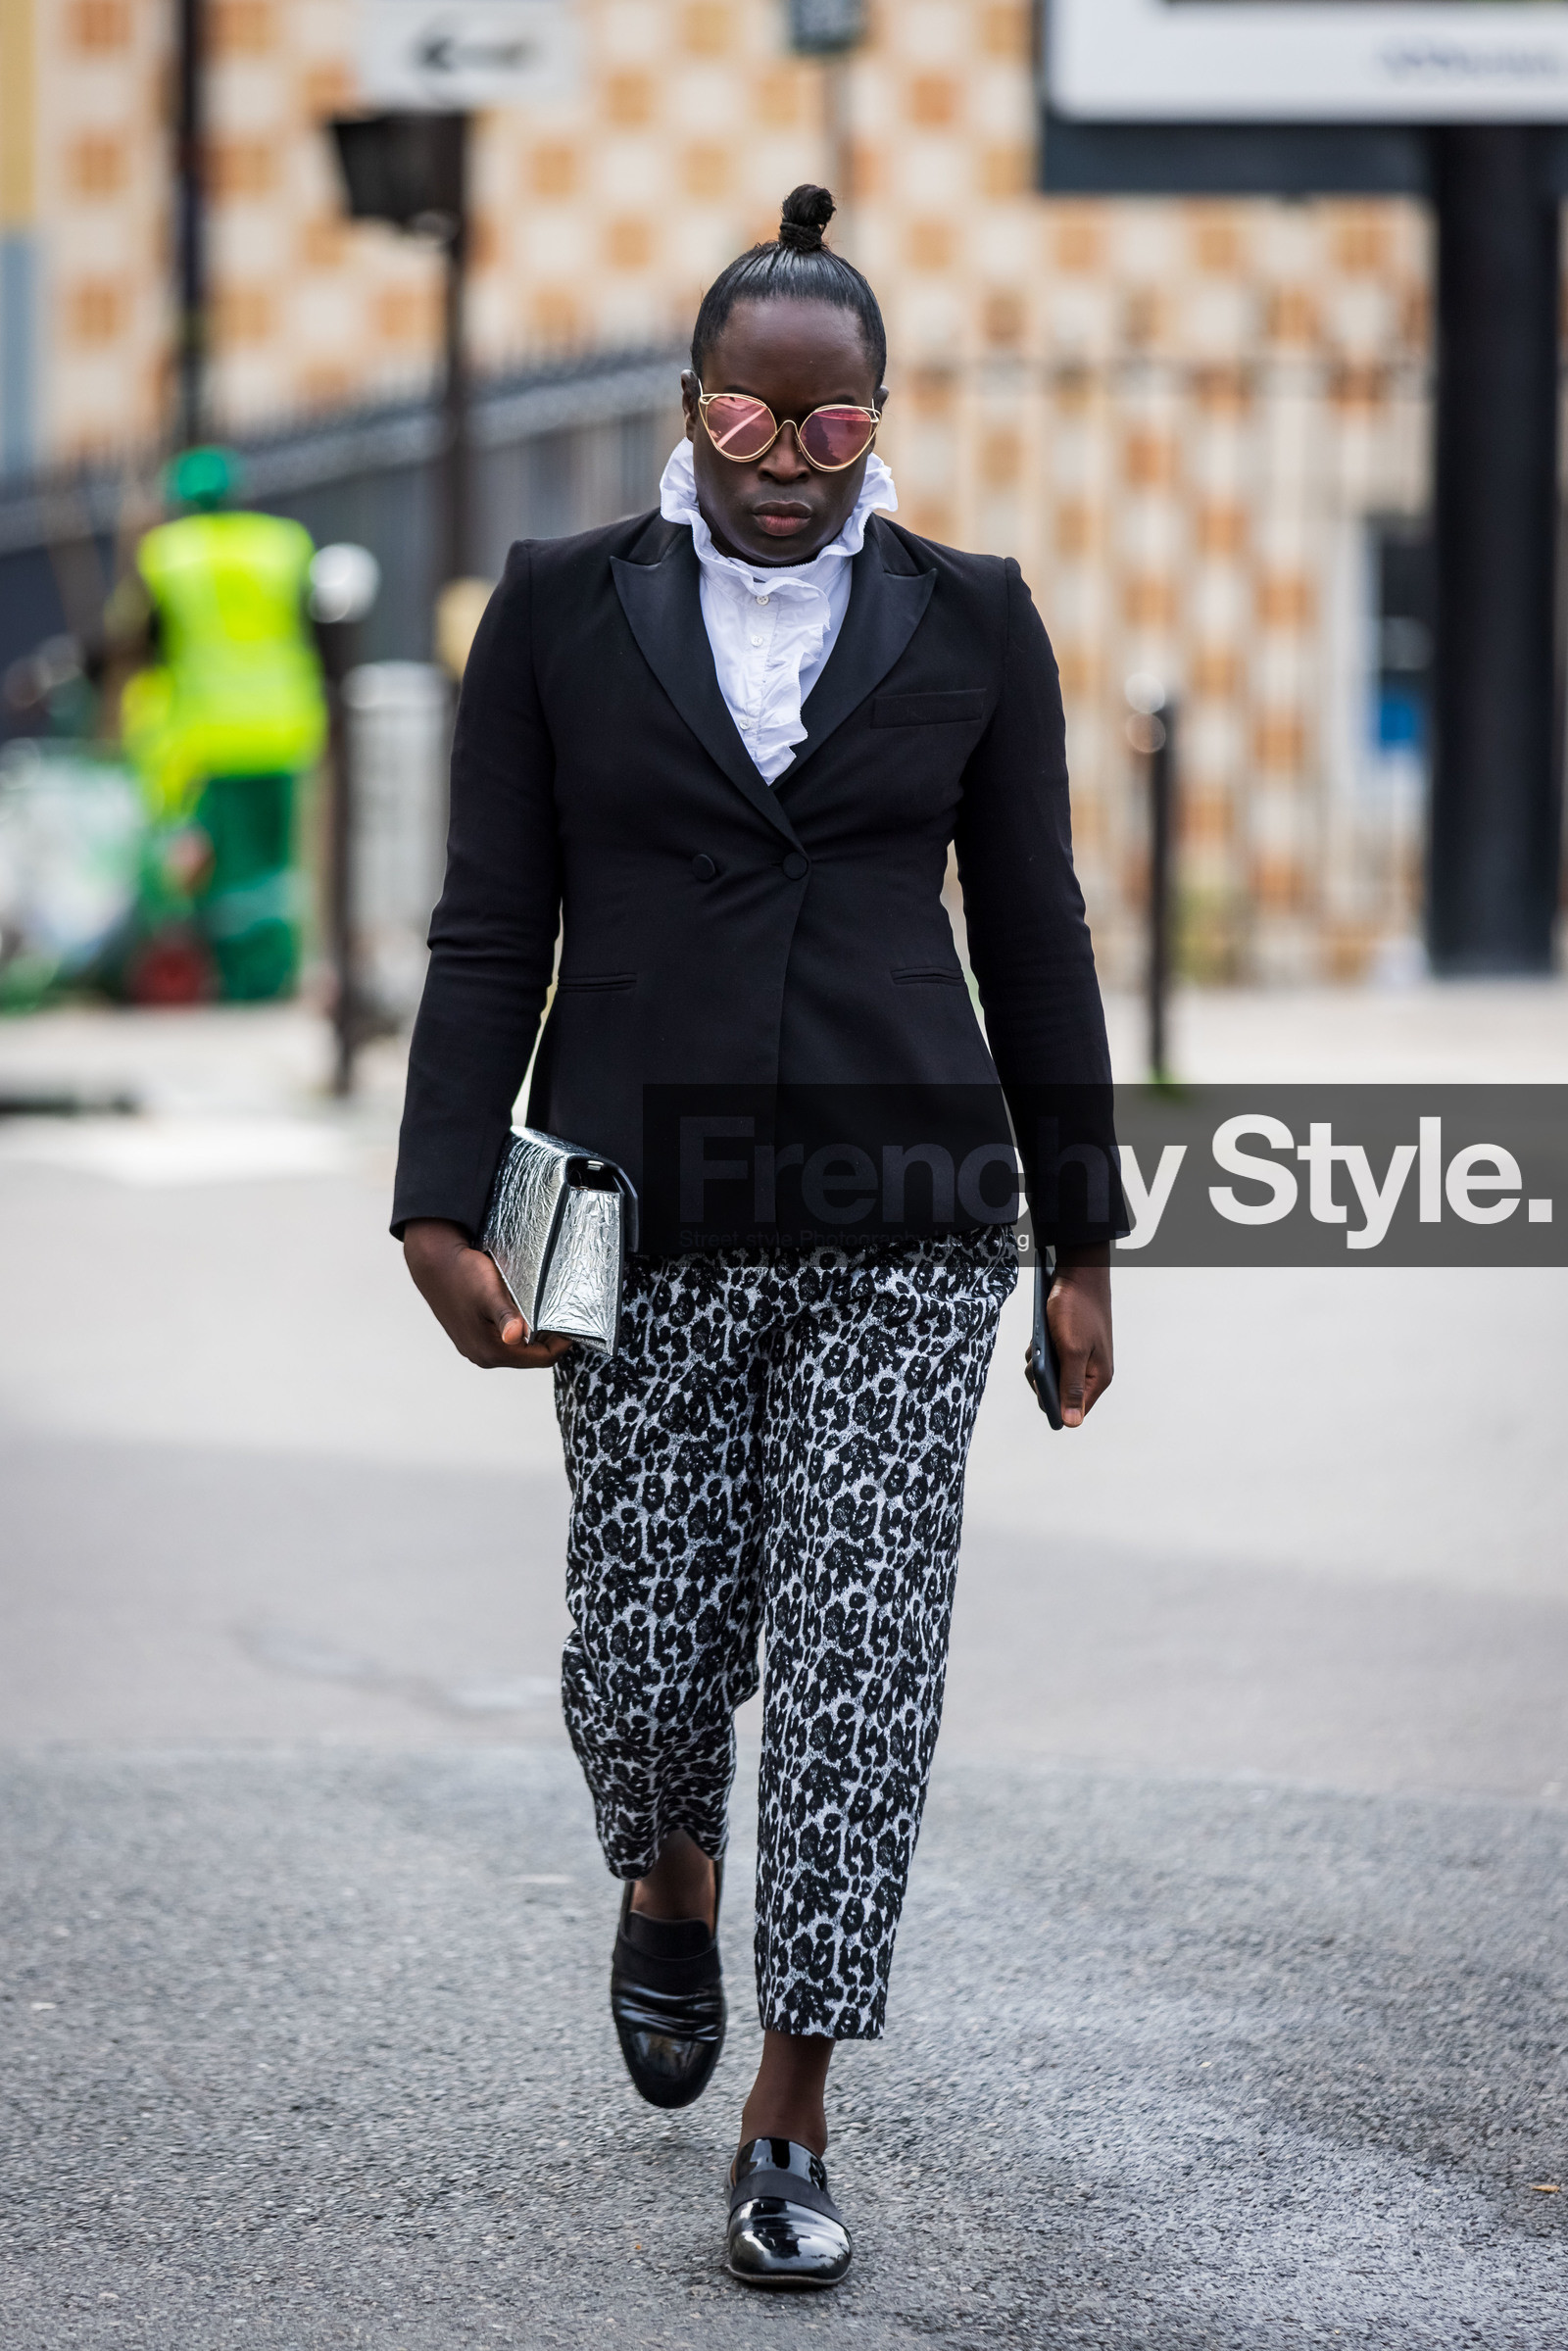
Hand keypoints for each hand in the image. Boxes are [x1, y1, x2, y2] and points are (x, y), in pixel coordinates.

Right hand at [402, 1218, 574, 1369]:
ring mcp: (475, 1349)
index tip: (572, 1325)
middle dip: (549, 1340)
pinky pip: (504, 1342)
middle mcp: (482, 1356)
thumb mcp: (490, 1292)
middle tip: (560, 1317)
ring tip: (544, 1313)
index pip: (541, 1359)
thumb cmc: (463, 1274)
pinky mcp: (471, 1338)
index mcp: (491, 1352)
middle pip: (530, 1357)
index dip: (561, 1343)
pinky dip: (518, 1331)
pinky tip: (522, 1311)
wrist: (433, 1263)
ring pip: (517, 1350)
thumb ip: (507, 1316)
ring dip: (534, 1335)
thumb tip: (516, 1337)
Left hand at [1046, 1249, 1112, 1427]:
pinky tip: (1040, 1336)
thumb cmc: (1077, 1310)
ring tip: (1041, 1343)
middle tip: (1040, 1358)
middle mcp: (1091, 1373)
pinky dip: (1040, 1351)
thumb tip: (1071, 1424)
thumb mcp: (1071, 1350)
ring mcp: (1081, 1360)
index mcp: (1097, 1378)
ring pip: (1050, 1378)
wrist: (1079, 1273)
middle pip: (1059, 1396)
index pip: (1074, 1411)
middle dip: (1042, 1380)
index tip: (1040, 1383)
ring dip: (1039, 1364)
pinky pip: (1049, 1361)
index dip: (1052, 1403)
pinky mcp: (1070, 1347)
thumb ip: (1071, 1387)